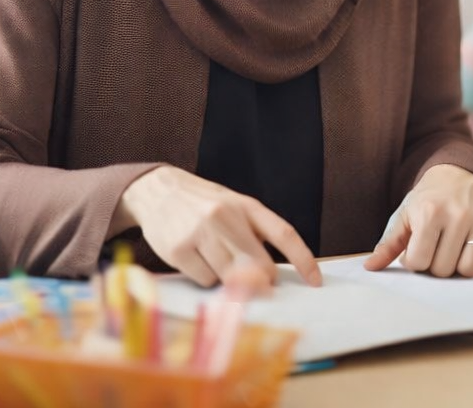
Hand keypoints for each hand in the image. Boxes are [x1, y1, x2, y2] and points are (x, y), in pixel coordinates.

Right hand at [114, 166, 320, 287]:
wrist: (156, 191)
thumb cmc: (201, 204)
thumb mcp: (233, 207)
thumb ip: (254, 236)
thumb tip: (269, 278)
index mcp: (245, 205)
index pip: (283, 233)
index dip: (303, 259)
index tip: (316, 281)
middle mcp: (224, 216)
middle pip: (258, 266)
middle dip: (261, 281)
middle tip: (254, 281)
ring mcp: (200, 232)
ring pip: (231, 278)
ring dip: (228, 279)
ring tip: (214, 258)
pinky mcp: (178, 249)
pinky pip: (204, 281)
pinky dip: (204, 278)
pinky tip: (195, 259)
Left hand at [363, 165, 472, 277]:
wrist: (454, 176)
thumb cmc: (425, 202)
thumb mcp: (403, 217)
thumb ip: (387, 245)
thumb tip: (370, 268)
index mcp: (428, 213)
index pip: (419, 263)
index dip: (415, 261)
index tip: (417, 249)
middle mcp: (458, 214)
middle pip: (444, 270)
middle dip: (436, 265)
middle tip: (436, 248)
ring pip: (471, 269)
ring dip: (460, 266)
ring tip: (453, 250)